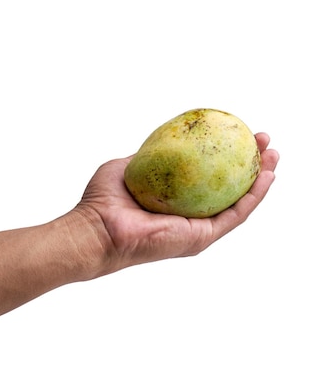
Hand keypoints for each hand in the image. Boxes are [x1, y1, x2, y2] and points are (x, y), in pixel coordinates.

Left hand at [73, 133, 278, 274]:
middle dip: (249, 165)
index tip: (238, 133)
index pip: (206, 179)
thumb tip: (164, 140)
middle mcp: (187, 217)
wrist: (96, 227)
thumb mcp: (128, 167)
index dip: (225, 156)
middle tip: (263, 142)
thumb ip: (148, 156)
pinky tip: (266, 176)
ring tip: (274, 155)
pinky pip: (234, 215)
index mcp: (173, 202)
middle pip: (228, 190)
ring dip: (259, 179)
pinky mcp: (200, 238)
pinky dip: (253, 197)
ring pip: (238, 203)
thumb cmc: (102, 200)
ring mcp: (196, 229)